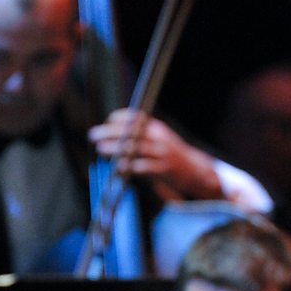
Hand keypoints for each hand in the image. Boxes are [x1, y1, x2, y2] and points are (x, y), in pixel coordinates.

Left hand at [88, 108, 221, 199]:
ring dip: (115, 148)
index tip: (106, 123)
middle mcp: (160, 139)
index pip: (135, 117)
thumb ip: (140, 137)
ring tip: (101, 149)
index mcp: (157, 129)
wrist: (196, 173)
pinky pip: (143, 167)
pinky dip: (129, 166)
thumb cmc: (171, 157)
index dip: (117, 119)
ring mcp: (162, 154)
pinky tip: (118, 167)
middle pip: (131, 131)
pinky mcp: (164, 170)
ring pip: (134, 148)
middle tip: (93, 135)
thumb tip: (111, 137)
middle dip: (109, 132)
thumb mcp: (160, 141)